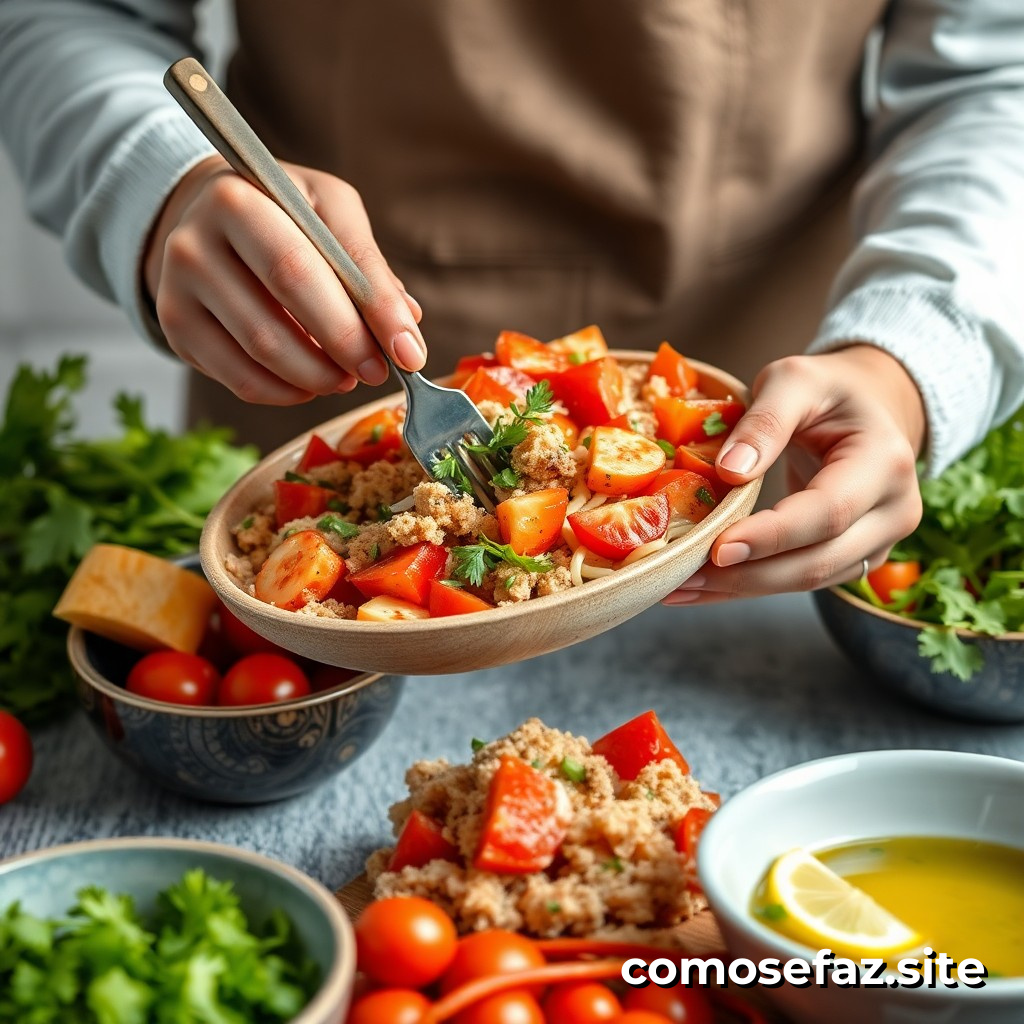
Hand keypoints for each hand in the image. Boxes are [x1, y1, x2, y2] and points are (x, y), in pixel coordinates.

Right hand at [143, 155, 424, 403]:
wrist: (206, 217)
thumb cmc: (282, 214)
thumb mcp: (329, 213)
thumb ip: (366, 265)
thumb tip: (406, 326)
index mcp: (237, 200)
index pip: (309, 265)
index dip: (367, 313)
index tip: (408, 353)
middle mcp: (194, 242)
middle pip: (280, 310)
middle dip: (344, 349)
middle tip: (377, 371)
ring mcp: (177, 289)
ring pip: (260, 352)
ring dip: (318, 377)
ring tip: (347, 377)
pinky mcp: (176, 329)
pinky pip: (239, 380)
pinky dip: (286, 393)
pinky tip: (310, 385)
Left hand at [664, 345, 925, 603]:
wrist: (870, 406)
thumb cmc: (828, 389)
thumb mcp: (795, 380)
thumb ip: (764, 420)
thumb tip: (729, 472)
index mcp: (885, 462)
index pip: (828, 512)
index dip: (772, 536)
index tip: (716, 548)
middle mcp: (894, 512)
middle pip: (816, 562)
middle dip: (745, 576)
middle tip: (680, 576)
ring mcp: (879, 542)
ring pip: (806, 580)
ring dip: (740, 589)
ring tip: (679, 585)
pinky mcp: (854, 558)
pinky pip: (800, 579)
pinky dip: (749, 585)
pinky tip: (703, 584)